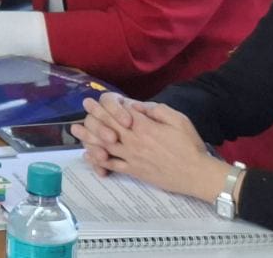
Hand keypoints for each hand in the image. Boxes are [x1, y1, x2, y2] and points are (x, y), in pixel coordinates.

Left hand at [73, 93, 225, 200]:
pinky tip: (89, 155)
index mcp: (144, 126)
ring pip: (104, 145)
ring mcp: (132, 157)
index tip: (92, 100)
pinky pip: (112, 165)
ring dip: (88, 136)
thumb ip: (156, 110)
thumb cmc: (190, 145)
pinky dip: (99, 161)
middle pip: (108, 126)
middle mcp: (133, 141)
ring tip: (76, 130)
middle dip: (93, 115)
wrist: (197, 174)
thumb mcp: (178, 119)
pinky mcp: (134, 171)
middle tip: (83, 107)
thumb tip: (136, 106)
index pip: (118, 113)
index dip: (104, 105)